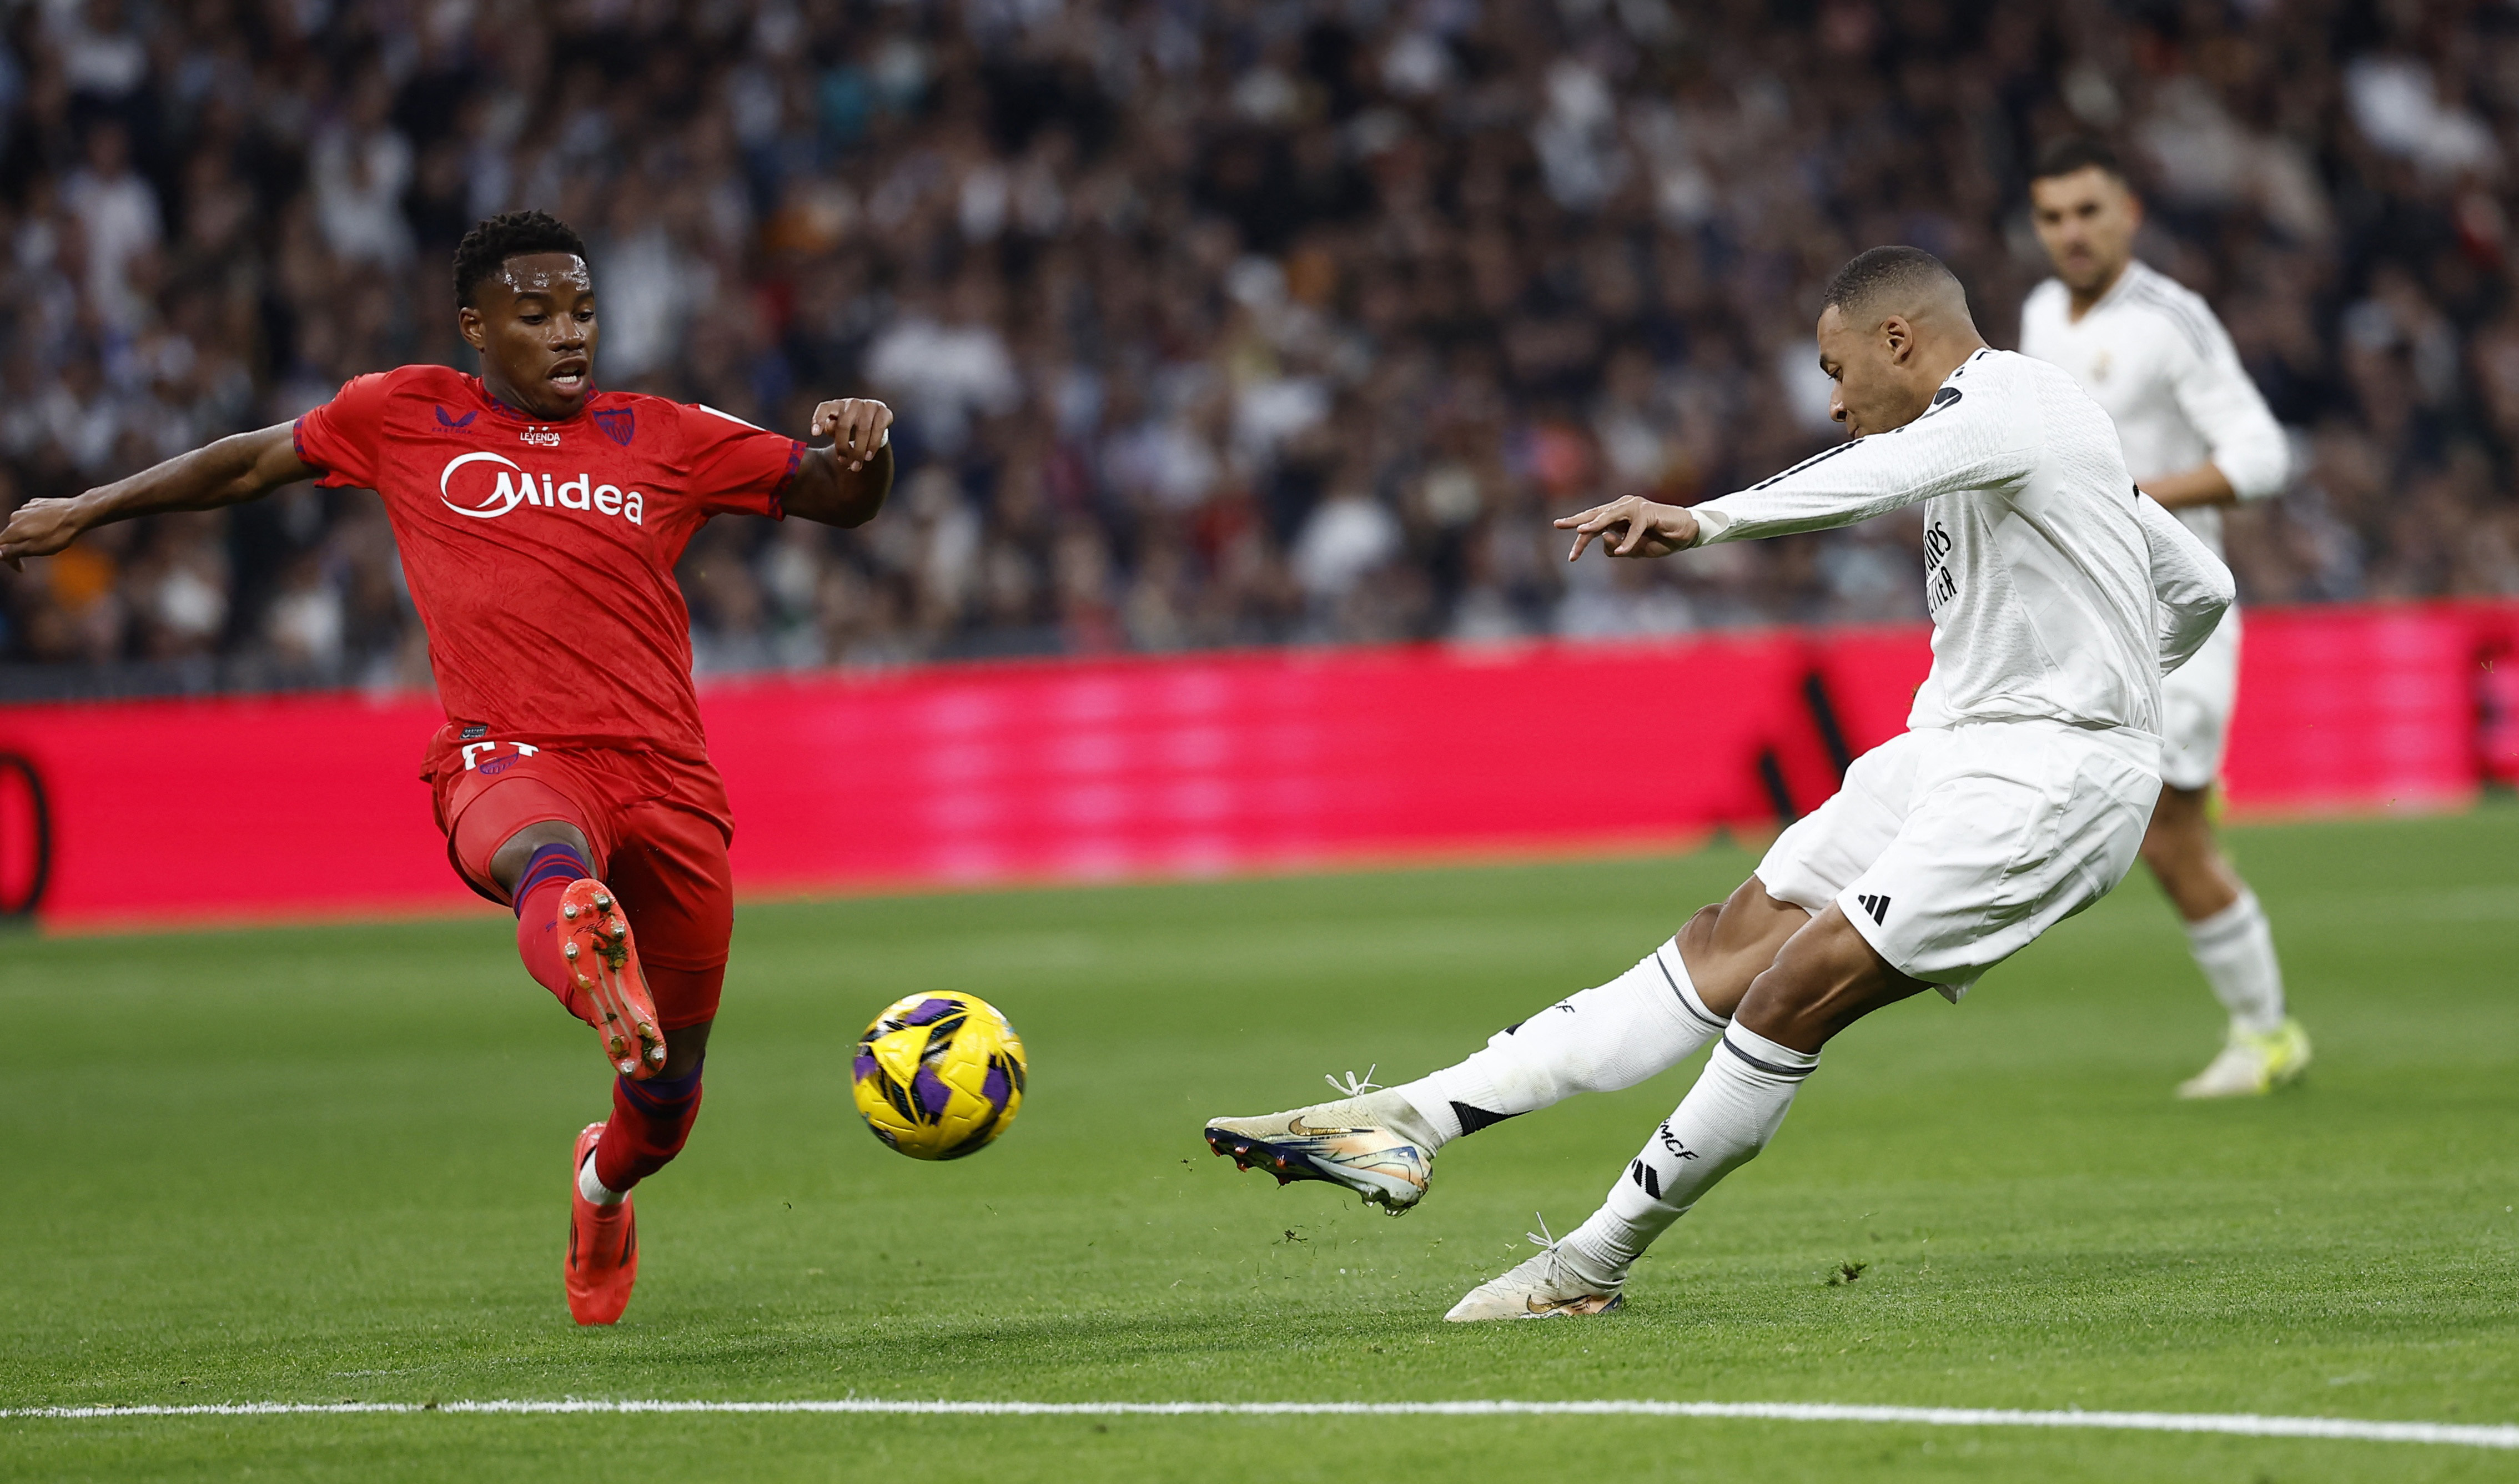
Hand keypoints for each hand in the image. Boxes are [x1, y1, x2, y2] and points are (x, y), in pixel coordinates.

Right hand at [0, 494, 90, 571]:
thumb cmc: (59, 534)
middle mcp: (15, 516)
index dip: (10, 560)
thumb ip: (14, 551)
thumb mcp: (36, 548)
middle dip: (22, 547)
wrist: (78, 513)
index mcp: (13, 529)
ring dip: (31, 535)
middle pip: (12, 536)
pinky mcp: (37, 503)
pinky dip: (38, 524)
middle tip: (41, 552)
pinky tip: (51, 526)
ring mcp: (26, 508)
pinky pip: (32, 517)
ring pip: (23, 526)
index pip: (0, 546)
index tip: (21, 568)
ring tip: (49, 538)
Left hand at [811, 398, 893, 471]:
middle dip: (842, 446)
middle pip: (844, 424)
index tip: (814, 434)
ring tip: (856, 466)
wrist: (874, 422)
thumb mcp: (838, 430)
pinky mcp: (884, 412)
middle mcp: (852, 403)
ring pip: (863, 429)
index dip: (819, 419)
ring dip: (859, 450)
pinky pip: (879, 429)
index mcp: (837, 405)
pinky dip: (873, 445)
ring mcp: (869, 405)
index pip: (825, 408)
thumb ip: (831, 429)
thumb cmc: (850, 428)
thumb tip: (829, 428)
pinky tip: (868, 457)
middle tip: (842, 462)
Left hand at [1555, 494, 1699, 560]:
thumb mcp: (1633, 551)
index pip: (1593, 525)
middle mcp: (1622, 507)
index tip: (1571, 557)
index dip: (1581, 539)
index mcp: (1617, 515)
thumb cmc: (1659, 540)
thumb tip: (1604, 539)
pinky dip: (1629, 541)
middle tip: (1559, 524)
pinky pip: (1635, 528)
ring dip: (1596, 524)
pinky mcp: (1648, 512)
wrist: (1686, 533)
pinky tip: (1622, 552)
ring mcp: (1635, 507)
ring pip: (1610, 516)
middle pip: (1595, 516)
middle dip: (1578, 522)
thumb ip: (1616, 548)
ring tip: (1582, 532)